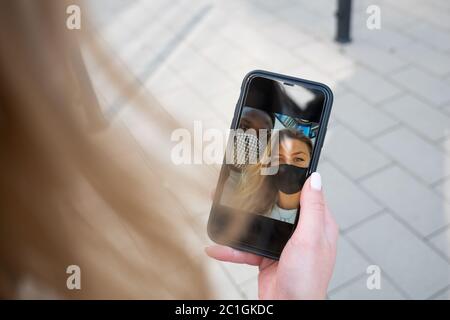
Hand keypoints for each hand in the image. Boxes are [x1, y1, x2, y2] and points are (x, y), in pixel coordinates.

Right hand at [205, 172, 338, 298]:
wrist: (288, 311)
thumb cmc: (307, 280)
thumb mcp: (311, 239)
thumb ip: (312, 209)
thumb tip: (315, 179)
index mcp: (317, 224)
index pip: (304, 193)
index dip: (291, 179)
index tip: (277, 165)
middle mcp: (300, 232)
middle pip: (276, 207)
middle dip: (256, 199)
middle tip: (240, 186)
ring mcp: (282, 245)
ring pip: (258, 225)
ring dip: (238, 223)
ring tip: (221, 211)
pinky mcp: (266, 257)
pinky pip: (247, 247)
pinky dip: (232, 249)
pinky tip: (217, 248)